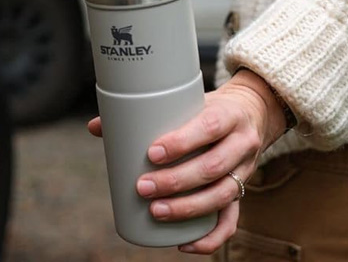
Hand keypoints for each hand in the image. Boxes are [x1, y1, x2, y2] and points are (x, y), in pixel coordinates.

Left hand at [87, 69, 285, 253]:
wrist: (250, 114)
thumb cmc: (206, 109)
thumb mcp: (187, 102)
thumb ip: (146, 114)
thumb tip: (96, 127)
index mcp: (229, 115)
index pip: (210, 127)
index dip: (182, 142)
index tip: (151, 153)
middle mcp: (243, 144)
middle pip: (213, 167)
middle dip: (176, 181)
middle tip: (143, 187)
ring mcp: (245, 171)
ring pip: (222, 195)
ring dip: (187, 209)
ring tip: (155, 211)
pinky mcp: (243, 193)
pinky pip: (232, 221)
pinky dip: (210, 238)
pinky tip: (184, 244)